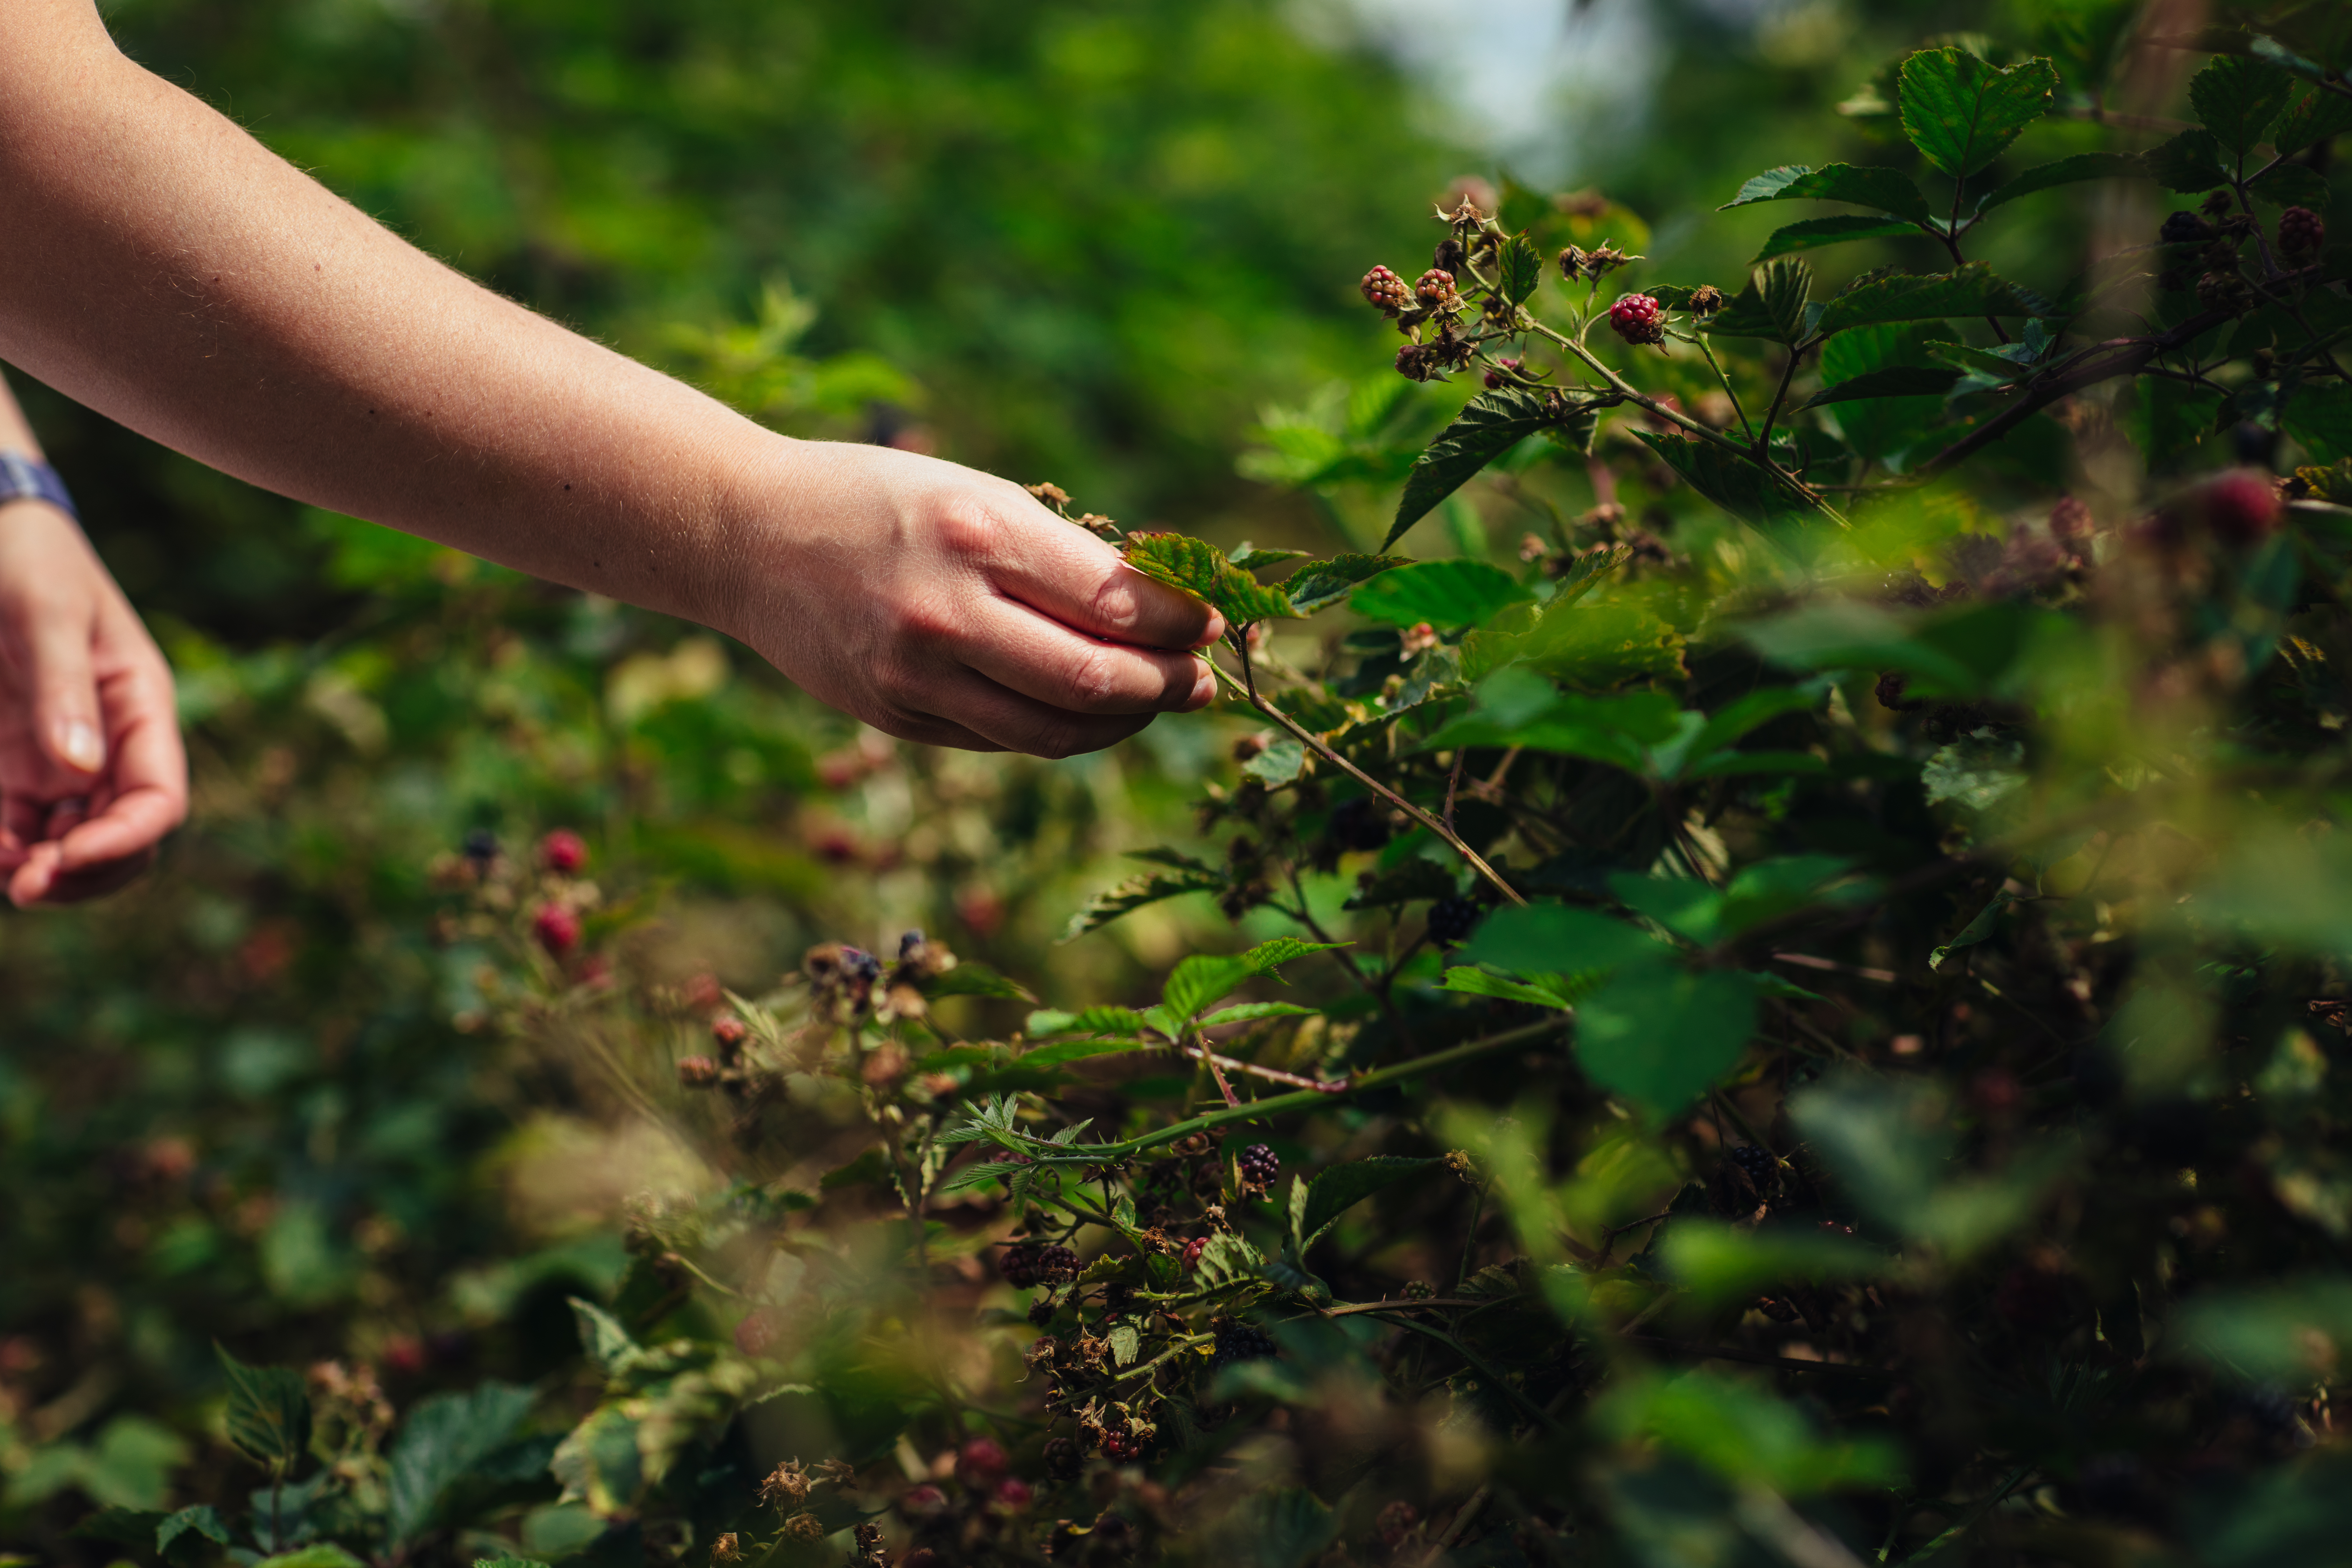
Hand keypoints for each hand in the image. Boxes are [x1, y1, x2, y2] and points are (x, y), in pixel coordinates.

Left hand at [0, 499, 186, 904]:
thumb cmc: (27, 562)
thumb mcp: (46, 612)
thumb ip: (63, 688)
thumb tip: (80, 769)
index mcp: (140, 711)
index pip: (157, 802)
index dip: (124, 841)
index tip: (69, 858)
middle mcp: (107, 747)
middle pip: (122, 840)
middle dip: (85, 875)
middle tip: (29, 886)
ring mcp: (58, 761)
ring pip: (70, 847)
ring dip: (46, 875)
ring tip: (4, 874)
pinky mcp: (9, 767)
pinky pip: (17, 830)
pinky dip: (5, 852)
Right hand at [728, 443, 1224, 756]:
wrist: (748, 537)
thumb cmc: (879, 500)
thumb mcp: (974, 494)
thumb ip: (1060, 554)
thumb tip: (1162, 607)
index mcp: (975, 534)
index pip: (1112, 601)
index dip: (1180, 622)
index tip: (1212, 622)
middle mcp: (945, 613)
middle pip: (1094, 680)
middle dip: (1167, 685)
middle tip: (1202, 679)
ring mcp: (915, 676)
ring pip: (1054, 731)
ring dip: (1124, 723)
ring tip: (1158, 701)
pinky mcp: (896, 717)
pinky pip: (1003, 740)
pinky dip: (1059, 731)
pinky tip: (1088, 712)